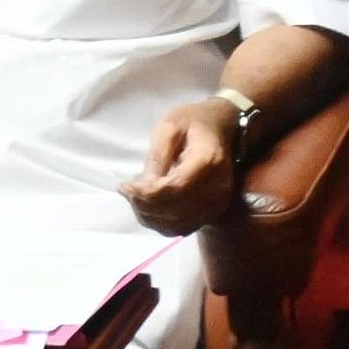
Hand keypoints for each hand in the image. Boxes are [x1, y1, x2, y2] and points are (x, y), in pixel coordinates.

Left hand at [120, 102, 240, 233]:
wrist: (223, 127)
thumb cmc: (193, 121)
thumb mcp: (168, 127)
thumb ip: (157, 157)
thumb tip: (144, 186)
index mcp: (208, 162)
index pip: (176, 189)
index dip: (147, 193)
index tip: (125, 185)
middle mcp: (218, 189)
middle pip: (177, 212)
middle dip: (144, 206)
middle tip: (126, 190)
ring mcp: (219, 203)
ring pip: (179, 225)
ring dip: (151, 217)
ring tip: (134, 198)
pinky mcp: (214, 212)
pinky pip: (185, 227)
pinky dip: (162, 223)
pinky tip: (147, 207)